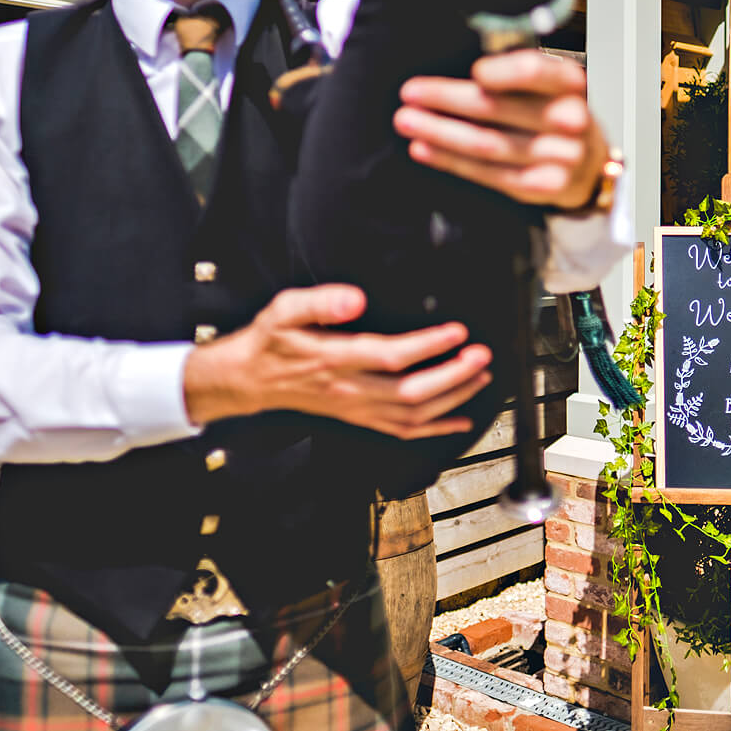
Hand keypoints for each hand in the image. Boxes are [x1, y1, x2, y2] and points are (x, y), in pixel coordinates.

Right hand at [183, 284, 491, 437]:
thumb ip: (320, 301)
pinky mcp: (358, 418)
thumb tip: (355, 300)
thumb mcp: (284, 309)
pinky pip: (402, 431)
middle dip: (453, 376)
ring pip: (412, 415)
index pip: (390, 357)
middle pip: (410, 392)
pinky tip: (461, 420)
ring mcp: (355, 409)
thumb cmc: (270, 341)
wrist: (250, 379)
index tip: (456, 331)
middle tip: (481, 356)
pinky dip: (436, 429)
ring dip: (452, 399)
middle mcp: (348, 390)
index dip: (428, 345)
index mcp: (333, 360)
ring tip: (480, 377)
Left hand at [394, 49, 607, 209]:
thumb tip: (464, 71)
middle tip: (412, 92)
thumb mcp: (550, 83)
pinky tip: (425, 148)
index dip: (505, 72)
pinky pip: (488, 173)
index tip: (475, 71)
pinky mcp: (540, 185)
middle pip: (499, 109)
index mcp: (569, 84)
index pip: (537, 72)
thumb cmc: (559, 113)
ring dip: (440, 132)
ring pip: (487, 144)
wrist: (591, 164)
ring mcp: (557, 157)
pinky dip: (451, 160)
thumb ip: (514, 73)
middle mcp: (569, 120)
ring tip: (408, 121)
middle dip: (448, 99)